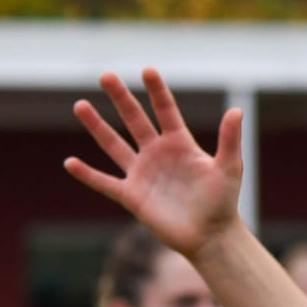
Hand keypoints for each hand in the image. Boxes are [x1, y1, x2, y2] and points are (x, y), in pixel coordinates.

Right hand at [64, 68, 244, 257]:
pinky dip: (87, 175)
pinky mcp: (132, 196)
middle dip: (121, 98)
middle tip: (106, 75)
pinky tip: (70, 162)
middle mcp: (157, 154)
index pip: (165, 110)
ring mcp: (142, 173)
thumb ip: (230, 140)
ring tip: (80, 105)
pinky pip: (105, 183)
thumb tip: (237, 110)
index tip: (148, 70)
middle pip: (134, 120)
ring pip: (114, 145)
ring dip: (97, 126)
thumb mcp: (229, 168)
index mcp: (180, 143)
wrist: (211, 237)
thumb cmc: (222, 202)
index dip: (157, 91)